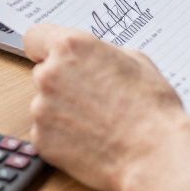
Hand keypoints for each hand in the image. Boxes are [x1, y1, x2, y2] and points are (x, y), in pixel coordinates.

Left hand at [24, 24, 189, 190]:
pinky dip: (63, 135)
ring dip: (63, 110)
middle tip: (92, 95)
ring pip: (45, 104)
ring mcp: (41, 109)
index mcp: (71, 48)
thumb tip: (94, 59)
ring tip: (97, 121)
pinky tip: (90, 139)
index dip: (45, 47)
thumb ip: (103, 54)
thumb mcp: (136, 61)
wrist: (153, 154)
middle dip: (62, 81)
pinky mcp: (41, 140)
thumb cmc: (151, 108)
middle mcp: (50, 74)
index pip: (35, 37)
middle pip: (44, 72)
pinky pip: (46, 131)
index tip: (51, 55)